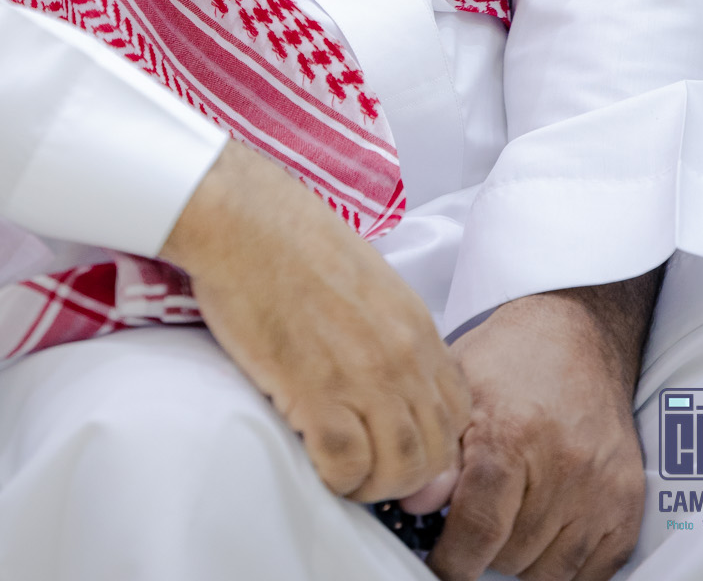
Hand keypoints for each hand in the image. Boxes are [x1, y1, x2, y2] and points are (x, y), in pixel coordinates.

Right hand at [161, 139, 470, 502]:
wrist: (245, 218)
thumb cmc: (292, 239)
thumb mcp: (367, 279)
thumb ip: (389, 329)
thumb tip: (387, 376)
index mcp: (416, 325)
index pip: (458, 413)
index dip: (433, 443)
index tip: (399, 448)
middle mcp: (402, 355)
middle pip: (437, 452)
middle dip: (407, 477)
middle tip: (369, 470)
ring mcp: (364, 375)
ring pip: (400, 470)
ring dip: (372, 484)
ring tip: (342, 472)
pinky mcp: (317, 391)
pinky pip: (347, 466)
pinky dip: (335, 478)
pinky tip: (313, 459)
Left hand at [427, 273, 661, 580]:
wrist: (579, 334)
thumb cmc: (510, 360)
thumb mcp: (457, 388)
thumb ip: (439, 452)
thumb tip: (415, 505)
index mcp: (511, 434)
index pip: (479, 529)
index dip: (452, 558)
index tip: (441, 559)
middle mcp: (564, 465)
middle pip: (511, 555)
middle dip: (485, 548)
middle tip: (477, 518)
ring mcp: (602, 488)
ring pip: (550, 572)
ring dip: (523, 558)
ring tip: (510, 518)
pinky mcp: (628, 503)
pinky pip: (593, 572)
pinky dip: (563, 564)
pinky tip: (545, 530)